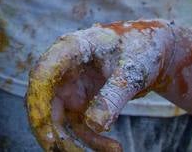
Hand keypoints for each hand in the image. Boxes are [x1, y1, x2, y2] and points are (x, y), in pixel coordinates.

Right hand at [26, 22, 175, 151]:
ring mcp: (68, 87)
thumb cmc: (141, 50)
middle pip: (42, 103)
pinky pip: (78, 128)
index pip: (42, 76)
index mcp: (70, 49)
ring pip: (57, 121)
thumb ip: (113, 94)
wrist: (152, 51)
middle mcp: (62, 69)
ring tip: (113, 151)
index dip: (38, 105)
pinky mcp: (79, 103)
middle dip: (53, 133)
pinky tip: (115, 148)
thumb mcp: (132, 71)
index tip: (48, 135)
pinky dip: (93, 141)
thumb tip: (93, 125)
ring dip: (76, 143)